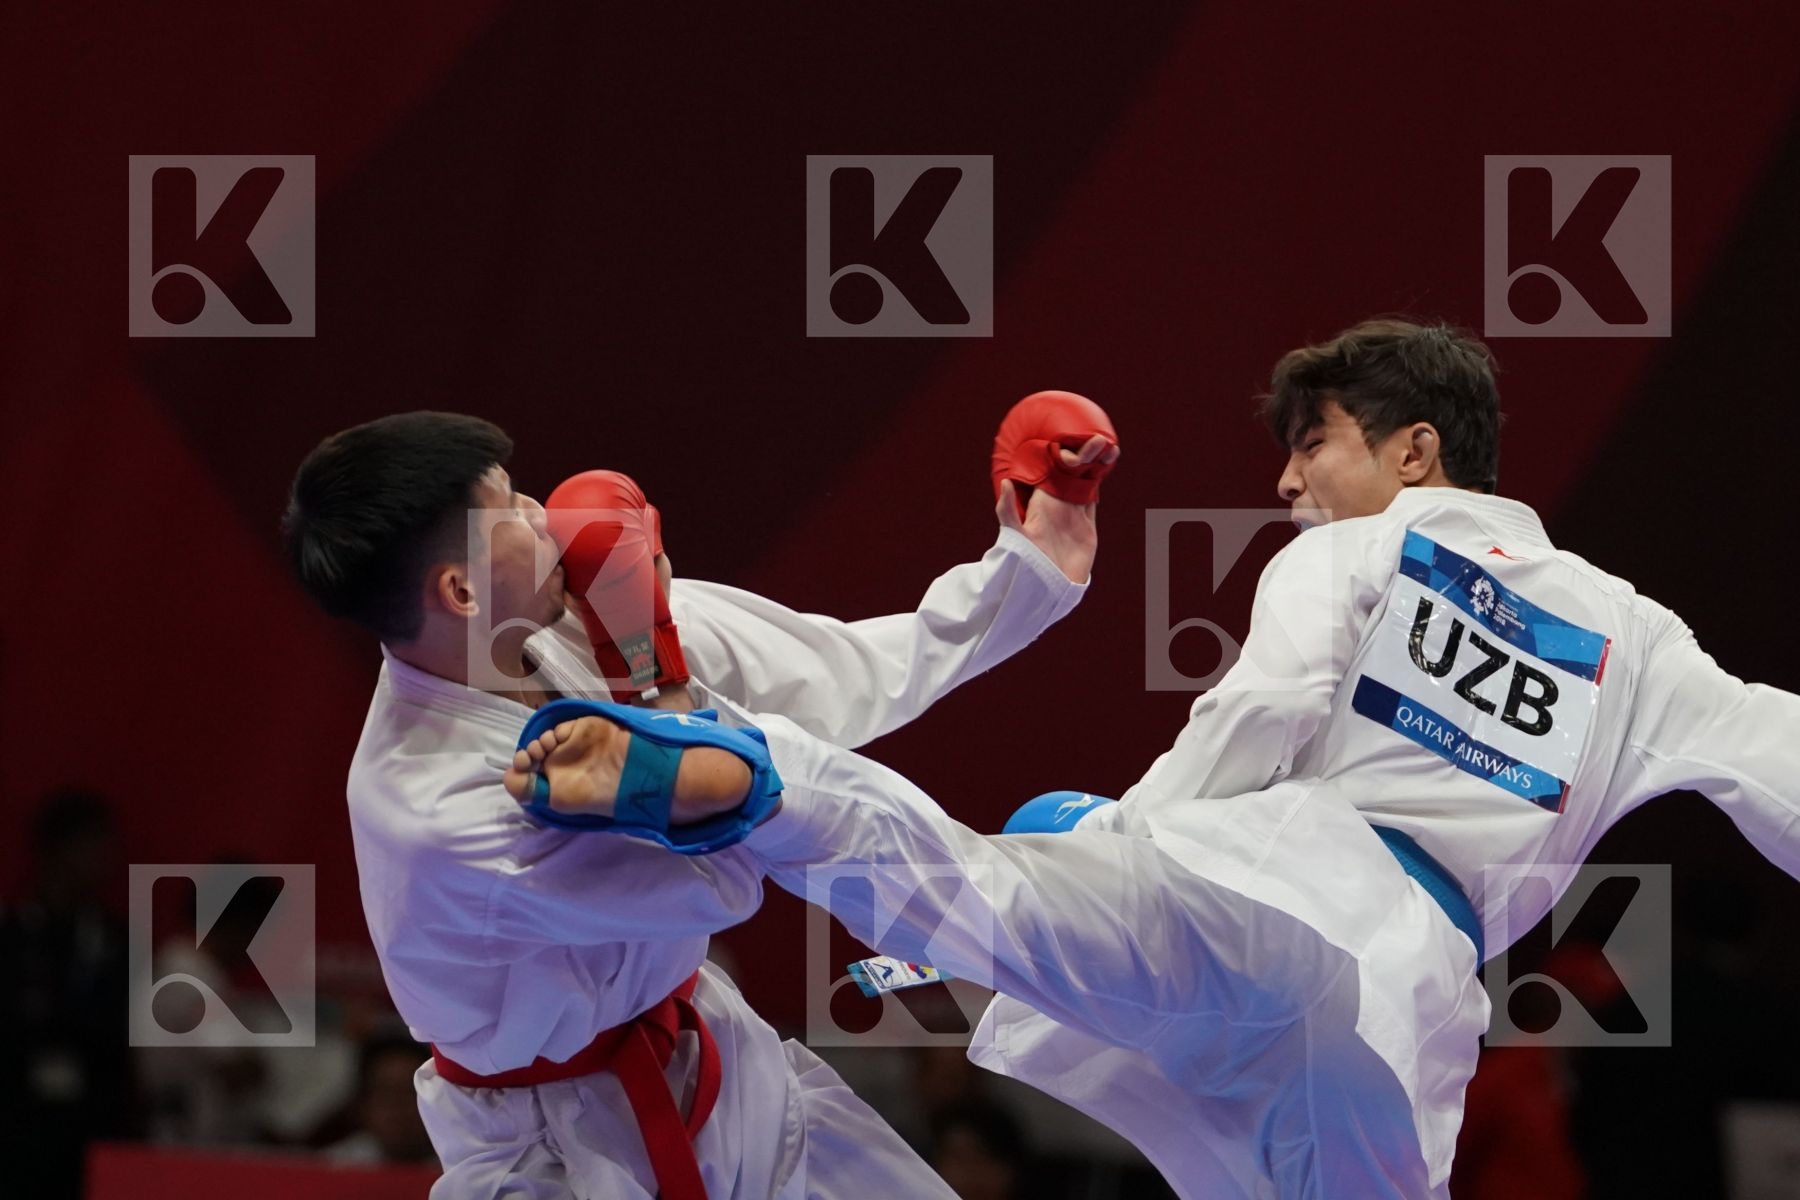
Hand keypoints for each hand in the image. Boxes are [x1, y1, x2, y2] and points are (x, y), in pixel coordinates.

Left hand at [996, 433, 1116, 582]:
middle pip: (1071, 474)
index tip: (1068, 436)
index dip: (1059, 454)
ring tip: (1106, 446)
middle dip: (1082, 455)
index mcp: (1041, 503)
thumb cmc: (1024, 563)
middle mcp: (1057, 506)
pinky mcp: (1086, 528)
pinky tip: (1105, 468)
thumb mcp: (1013, 536)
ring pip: (1084, 484)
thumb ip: (1007, 510)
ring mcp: (1072, 516)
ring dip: (1094, 466)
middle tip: (1095, 436)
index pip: (1050, 472)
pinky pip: (1093, 500)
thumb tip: (1007, 482)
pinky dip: (1099, 484)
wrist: (1045, 591)